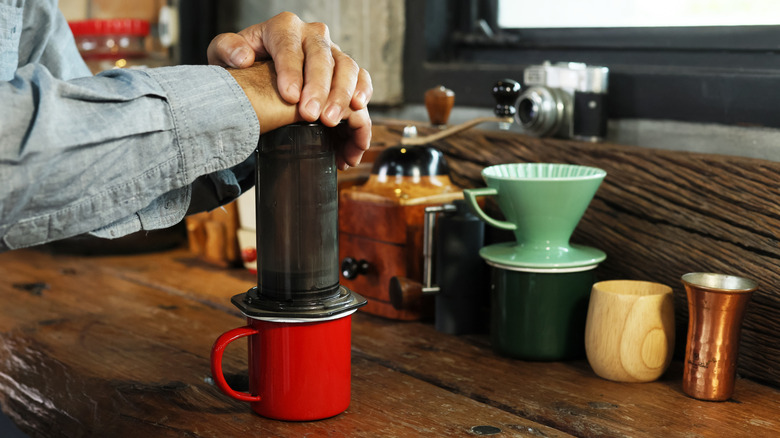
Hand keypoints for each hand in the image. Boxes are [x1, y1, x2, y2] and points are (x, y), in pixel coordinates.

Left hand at [208, 12, 372, 169]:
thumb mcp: (224, 55)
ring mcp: (332, 52)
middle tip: (311, 115)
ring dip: (341, 95)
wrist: (260, 72)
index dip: (291, 71)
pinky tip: (359, 112)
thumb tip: (244, 57)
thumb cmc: (243, 65)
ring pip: (346, 67)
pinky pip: (362, 78)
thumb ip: (226, 49)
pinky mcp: (345, 71)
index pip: (288, 45)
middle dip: (318, 88)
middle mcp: (312, 35)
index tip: (289, 97)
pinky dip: (363, 93)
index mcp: (283, 27)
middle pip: (322, 56)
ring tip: (331, 120)